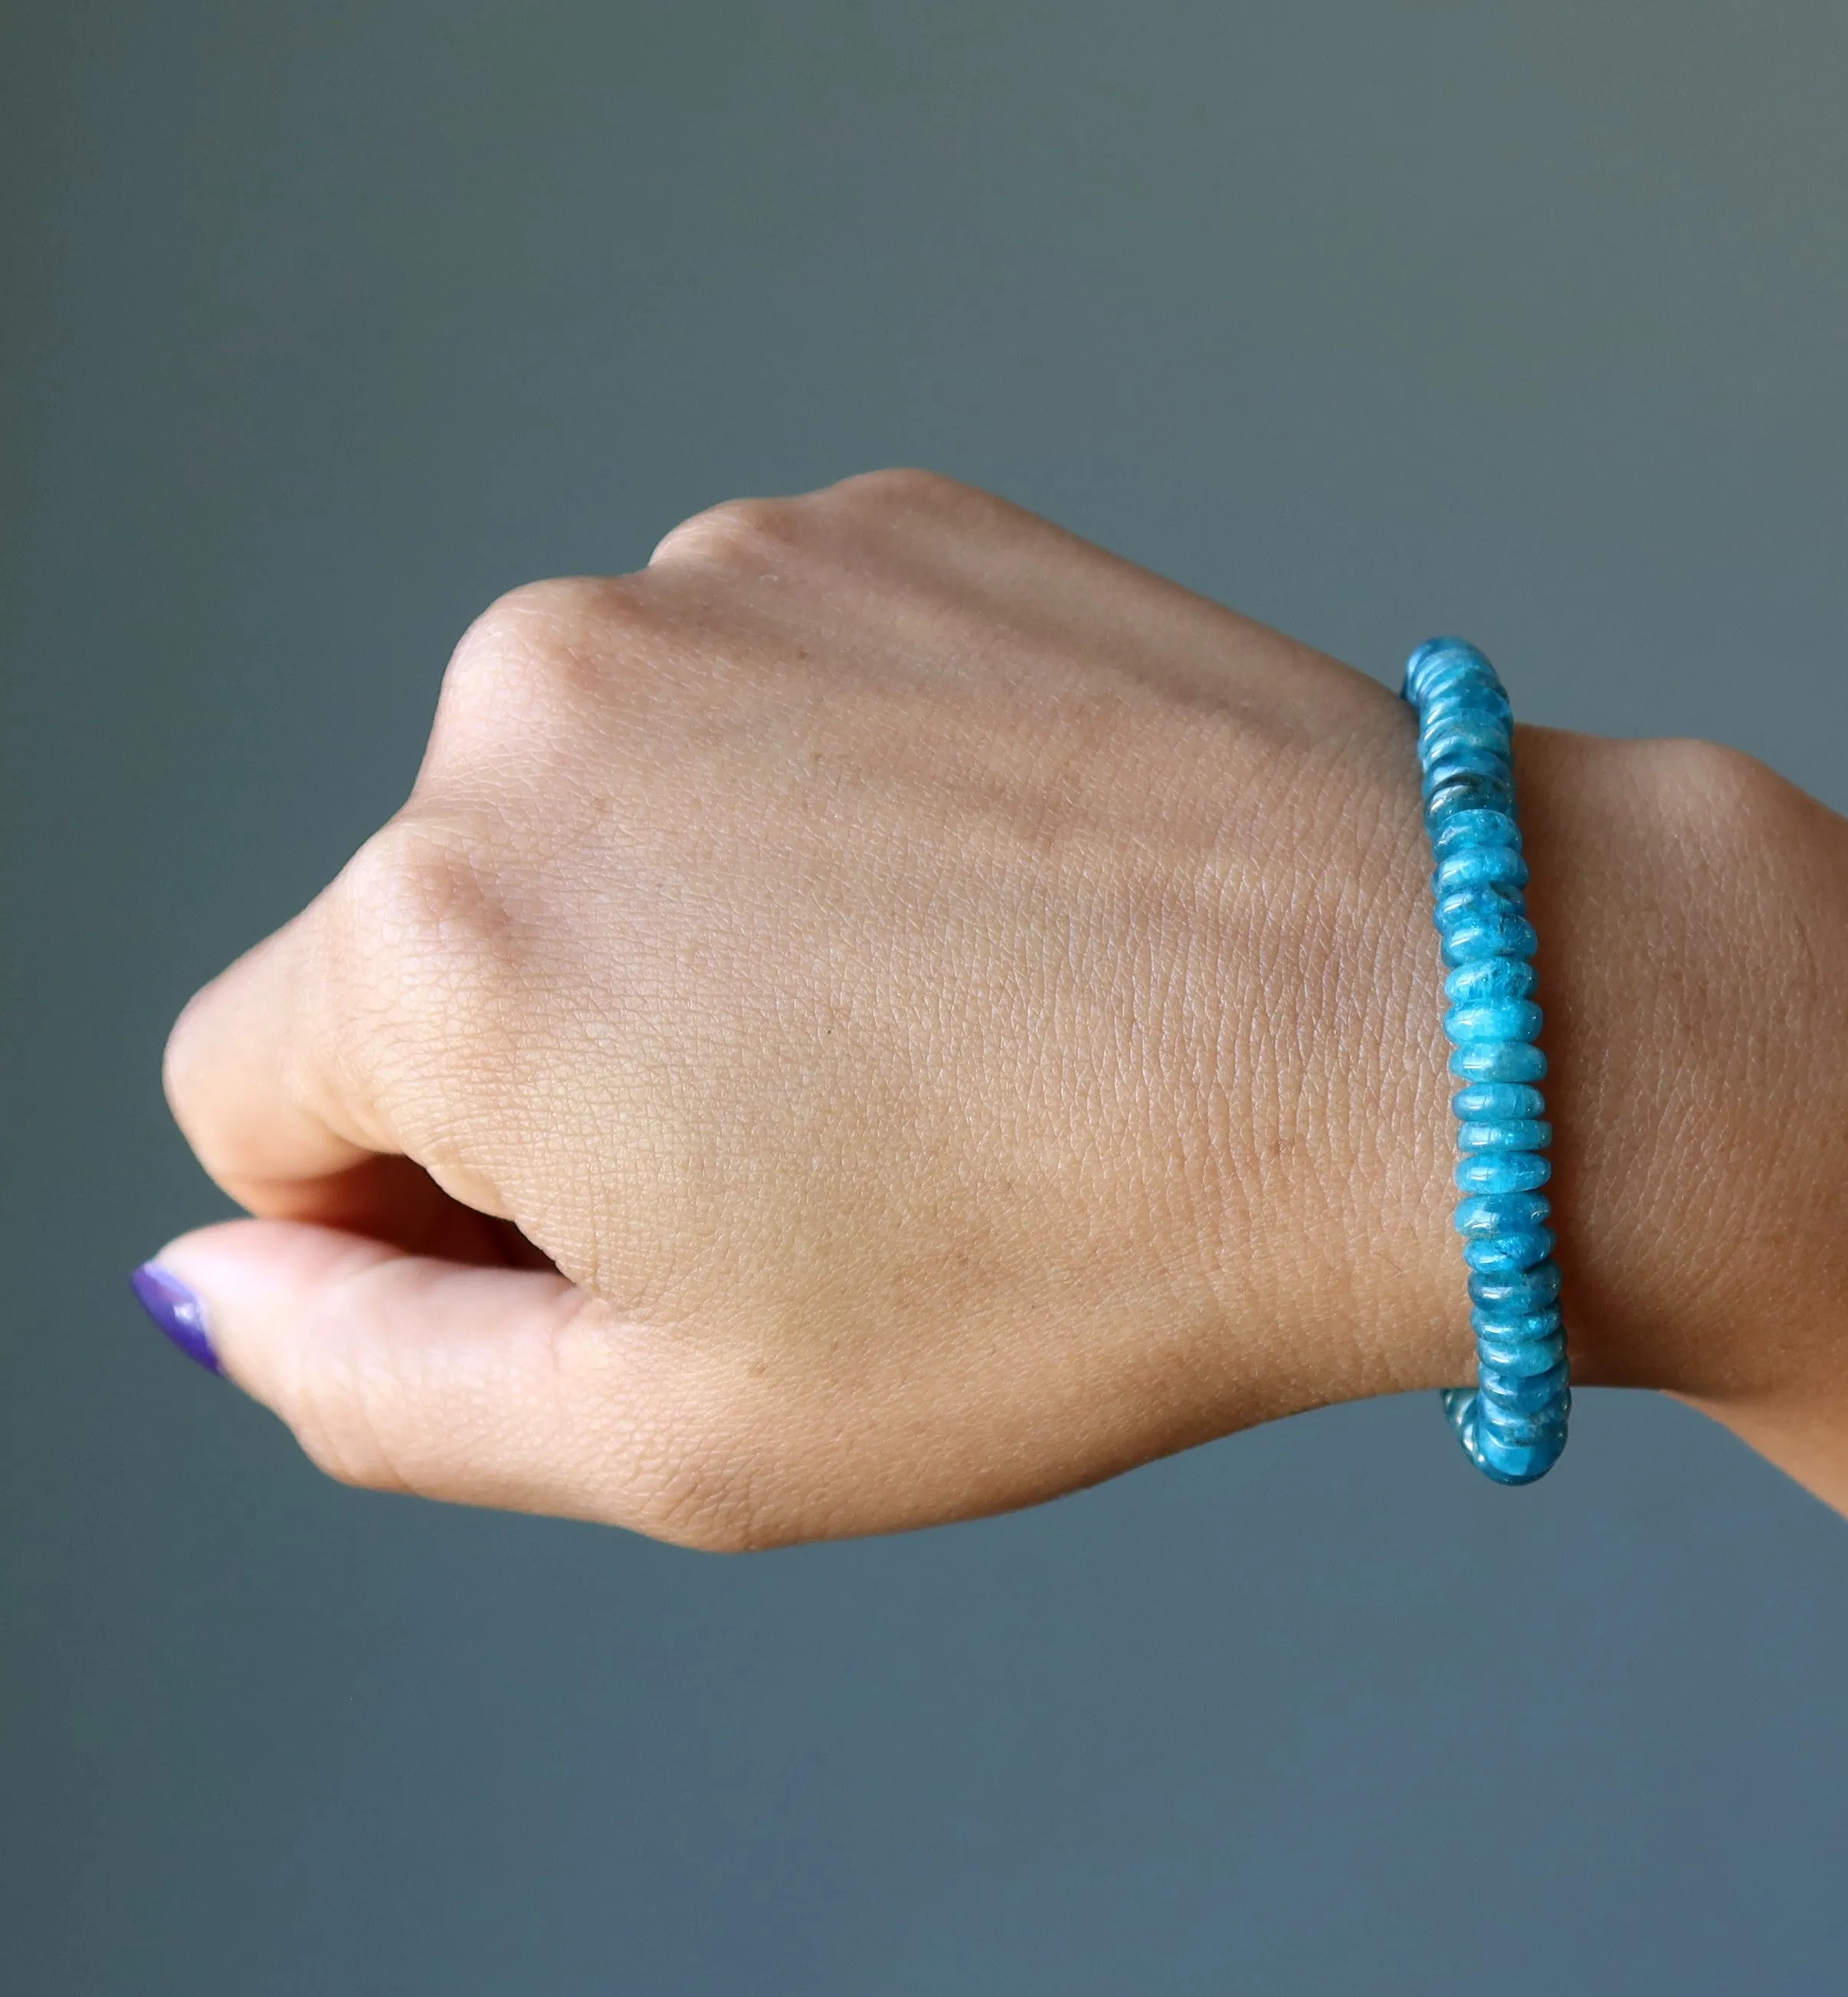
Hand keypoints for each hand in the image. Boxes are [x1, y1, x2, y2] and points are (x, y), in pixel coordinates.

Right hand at [158, 471, 1738, 1543]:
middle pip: (425, 939)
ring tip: (949, 1024)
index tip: (631, 1249)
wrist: (1441, 1042)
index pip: (256, 1096)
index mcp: (446, 941)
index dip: (413, 1219)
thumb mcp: (690, 1431)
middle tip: (841, 1152)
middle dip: (568, 1069)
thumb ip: (379, 1375)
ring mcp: (723, 580)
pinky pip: (760, 696)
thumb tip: (216, 1278)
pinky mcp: (881, 525)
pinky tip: (1006, 898)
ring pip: (597, 809)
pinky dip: (834, 804)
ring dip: (707, 927)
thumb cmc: (1084, 1268)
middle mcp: (538, 705)